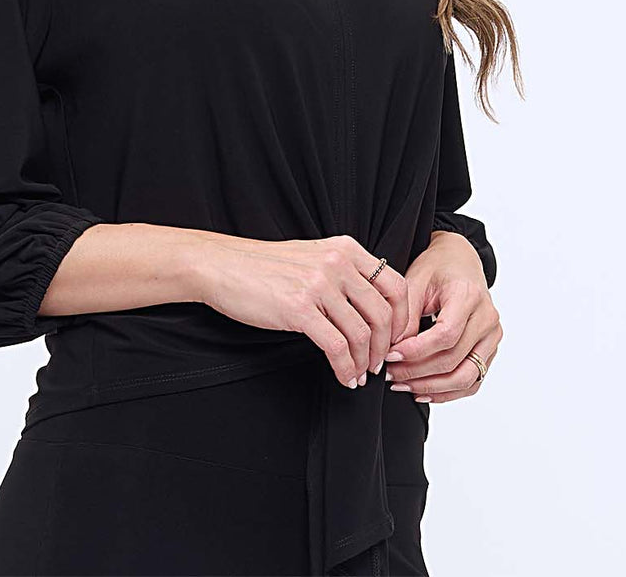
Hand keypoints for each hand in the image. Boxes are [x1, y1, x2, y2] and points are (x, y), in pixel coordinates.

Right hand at [196, 232, 417, 389]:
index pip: (395, 286)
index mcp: (345, 248)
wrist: (223, 266)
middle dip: (386, 347)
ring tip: (358, 375)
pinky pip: (336, 347)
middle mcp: (337, 263)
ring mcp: (318, 285)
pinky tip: (343, 377)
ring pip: (362, 334)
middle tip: (378, 364)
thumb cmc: (264, 266)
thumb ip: (344, 273)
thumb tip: (373, 306)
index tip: (396, 340)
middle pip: (384, 313)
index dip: (403, 319)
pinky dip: (345, 368)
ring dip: (364, 362)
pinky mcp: (299, 309)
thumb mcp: (313, 256)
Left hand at [381, 231, 501, 402]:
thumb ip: (406, 316)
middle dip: (417, 372)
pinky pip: (473, 380)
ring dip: (432, 387)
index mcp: (468, 295)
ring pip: (466, 377)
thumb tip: (394, 352)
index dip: (416, 351)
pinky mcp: (490, 350)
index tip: (390, 356)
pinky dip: (448, 392)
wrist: (459, 261)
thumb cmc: (436, 267)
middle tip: (389, 374)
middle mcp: (487, 318)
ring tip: (402, 386)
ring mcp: (492, 336)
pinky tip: (422, 391)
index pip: (446, 335)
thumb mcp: (414, 281)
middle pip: (454, 359)